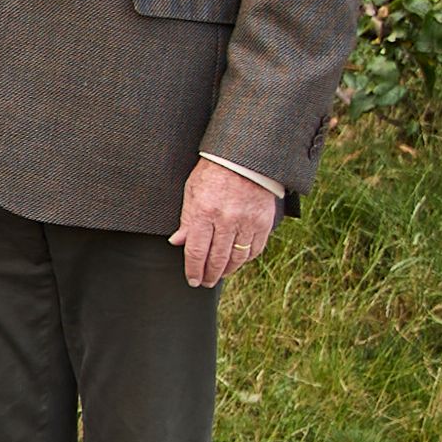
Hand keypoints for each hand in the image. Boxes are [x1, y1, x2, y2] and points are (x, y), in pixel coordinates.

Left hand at [173, 161, 280, 288]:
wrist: (244, 159)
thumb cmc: (212, 173)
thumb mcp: (191, 192)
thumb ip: (186, 220)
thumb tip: (177, 242)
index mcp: (205, 212)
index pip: (197, 251)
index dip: (193, 270)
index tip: (192, 280)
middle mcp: (227, 220)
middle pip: (217, 258)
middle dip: (209, 275)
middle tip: (205, 282)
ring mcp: (248, 222)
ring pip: (238, 257)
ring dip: (227, 270)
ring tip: (219, 275)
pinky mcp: (264, 222)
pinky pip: (256, 248)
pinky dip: (246, 259)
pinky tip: (238, 261)